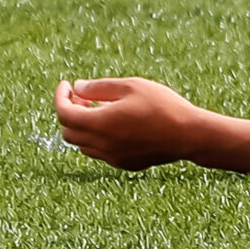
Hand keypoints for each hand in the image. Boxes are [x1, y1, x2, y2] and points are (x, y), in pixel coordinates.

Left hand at [54, 76, 209, 170]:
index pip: (64, 114)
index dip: (60, 97)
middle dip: (70, 112)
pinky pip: (100, 152)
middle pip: (68, 132)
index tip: (66, 85)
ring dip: (84, 127)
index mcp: (100, 123)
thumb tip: (77, 88)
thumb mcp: (131, 86)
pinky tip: (117, 124)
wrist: (189, 134)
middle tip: (84, 97)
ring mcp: (112, 157)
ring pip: (83, 144)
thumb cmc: (162, 105)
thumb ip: (99, 87)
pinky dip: (98, 138)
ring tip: (101, 109)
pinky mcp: (124, 164)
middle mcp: (102, 145)